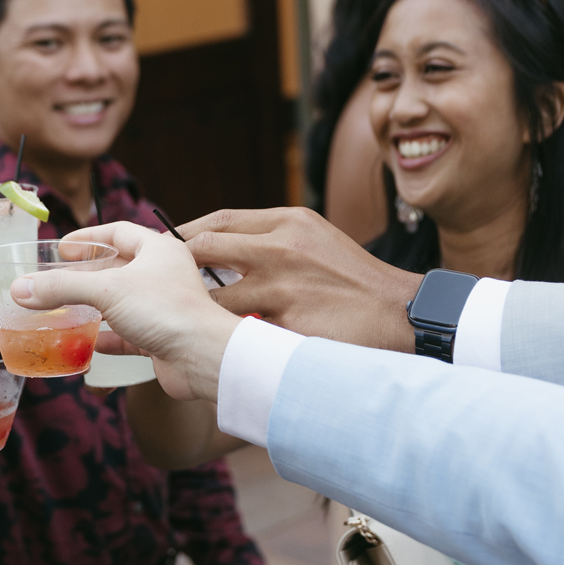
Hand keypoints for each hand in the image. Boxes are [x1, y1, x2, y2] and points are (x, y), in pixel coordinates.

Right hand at [8, 221, 242, 402]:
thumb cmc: (165, 310)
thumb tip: (19, 288)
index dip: (88, 237)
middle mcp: (162, 275)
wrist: (203, 358)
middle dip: (85, 274)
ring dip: (93, 307)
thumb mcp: (107, 290)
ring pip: (120, 302)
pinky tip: (85, 343)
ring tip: (62, 310)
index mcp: (158, 249)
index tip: (62, 248)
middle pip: (117, 268)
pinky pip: (126, 333)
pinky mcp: (160, 338)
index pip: (118, 231)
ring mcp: (162, 308)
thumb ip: (61, 287)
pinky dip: (105, 337)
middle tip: (55, 279)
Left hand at [179, 208, 421, 351]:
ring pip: (213, 297)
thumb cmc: (353, 278)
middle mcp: (282, 248)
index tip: (167, 247)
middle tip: (163, 284)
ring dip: (195, 309)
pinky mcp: (286, 324)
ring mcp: (283, 287)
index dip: (186, 233)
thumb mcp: (316, 238)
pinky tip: (209, 344)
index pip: (220, 220)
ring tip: (182, 319)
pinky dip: (220, 337)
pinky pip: (237, 331)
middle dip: (178, 268)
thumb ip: (271, 237)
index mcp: (289, 221)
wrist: (400, 313)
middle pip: (204, 250)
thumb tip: (219, 244)